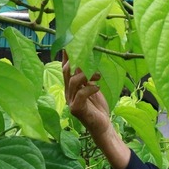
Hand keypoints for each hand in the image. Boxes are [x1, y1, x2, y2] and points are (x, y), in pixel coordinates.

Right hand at [62, 52, 129, 168]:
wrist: (102, 126)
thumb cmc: (98, 108)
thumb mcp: (92, 88)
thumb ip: (88, 76)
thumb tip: (88, 59)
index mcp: (70, 87)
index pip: (65, 68)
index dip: (66, 55)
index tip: (70, 41)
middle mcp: (67, 93)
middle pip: (66, 72)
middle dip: (76, 61)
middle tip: (88, 55)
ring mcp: (70, 101)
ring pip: (73, 81)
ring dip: (86, 75)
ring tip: (97, 75)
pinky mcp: (76, 109)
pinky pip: (80, 94)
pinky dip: (90, 88)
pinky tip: (97, 87)